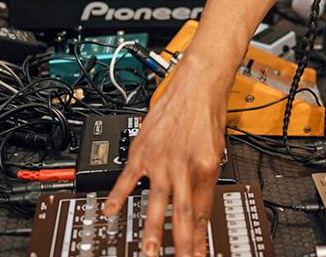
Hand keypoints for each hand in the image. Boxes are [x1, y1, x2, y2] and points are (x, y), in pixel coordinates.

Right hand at [103, 63, 227, 256]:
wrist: (197, 85)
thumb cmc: (207, 115)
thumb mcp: (215, 152)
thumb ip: (204, 181)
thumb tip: (199, 209)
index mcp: (206, 168)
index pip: (202, 211)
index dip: (201, 237)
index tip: (198, 255)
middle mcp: (184, 166)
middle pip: (183, 213)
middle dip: (181, 242)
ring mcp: (161, 159)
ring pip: (157, 202)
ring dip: (153, 229)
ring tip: (148, 251)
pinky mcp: (142, 150)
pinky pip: (127, 177)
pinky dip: (118, 195)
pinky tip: (110, 212)